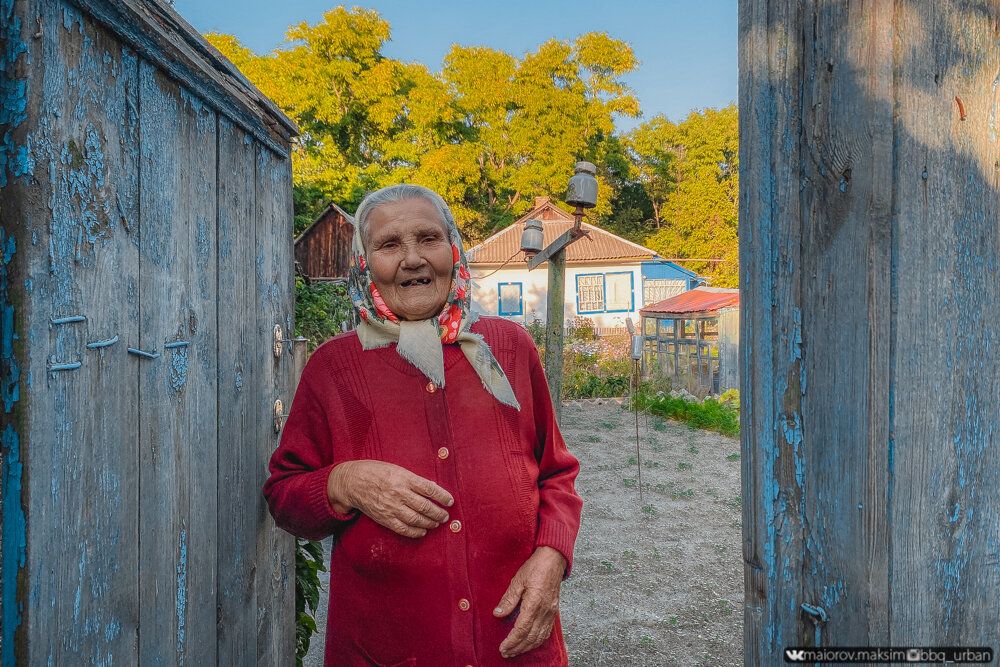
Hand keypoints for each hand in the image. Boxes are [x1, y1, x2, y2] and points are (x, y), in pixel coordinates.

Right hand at [326, 460, 453, 537]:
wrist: (352, 482)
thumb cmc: (376, 472)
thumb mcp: (396, 469)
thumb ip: (412, 479)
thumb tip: (431, 488)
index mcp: (403, 478)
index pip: (428, 488)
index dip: (442, 496)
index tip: (450, 501)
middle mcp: (399, 493)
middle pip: (424, 506)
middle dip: (438, 513)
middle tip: (445, 515)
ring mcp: (391, 507)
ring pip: (416, 519)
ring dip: (429, 523)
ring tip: (437, 523)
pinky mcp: (384, 518)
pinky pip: (403, 528)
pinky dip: (415, 532)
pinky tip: (423, 531)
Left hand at [493, 546, 566, 658]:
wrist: (553, 560)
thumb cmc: (535, 567)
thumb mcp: (517, 581)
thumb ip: (508, 599)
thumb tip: (497, 614)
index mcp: (534, 603)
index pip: (522, 629)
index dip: (512, 641)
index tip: (502, 648)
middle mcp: (544, 610)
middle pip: (531, 637)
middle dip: (517, 648)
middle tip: (505, 653)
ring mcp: (551, 612)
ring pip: (539, 637)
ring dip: (527, 647)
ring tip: (515, 651)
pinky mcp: (553, 611)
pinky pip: (546, 632)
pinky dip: (537, 641)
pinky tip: (529, 643)